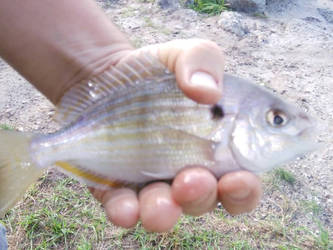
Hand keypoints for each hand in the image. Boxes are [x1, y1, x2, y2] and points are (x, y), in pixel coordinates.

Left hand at [89, 39, 261, 231]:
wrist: (104, 76)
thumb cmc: (153, 69)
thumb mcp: (184, 54)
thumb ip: (204, 61)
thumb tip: (209, 92)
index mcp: (215, 146)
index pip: (241, 179)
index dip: (245, 188)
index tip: (239, 178)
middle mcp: (187, 169)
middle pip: (205, 200)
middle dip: (203, 196)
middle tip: (194, 178)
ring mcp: (152, 180)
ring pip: (166, 210)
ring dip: (166, 212)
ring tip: (161, 202)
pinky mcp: (118, 186)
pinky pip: (124, 208)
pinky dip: (126, 212)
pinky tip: (126, 207)